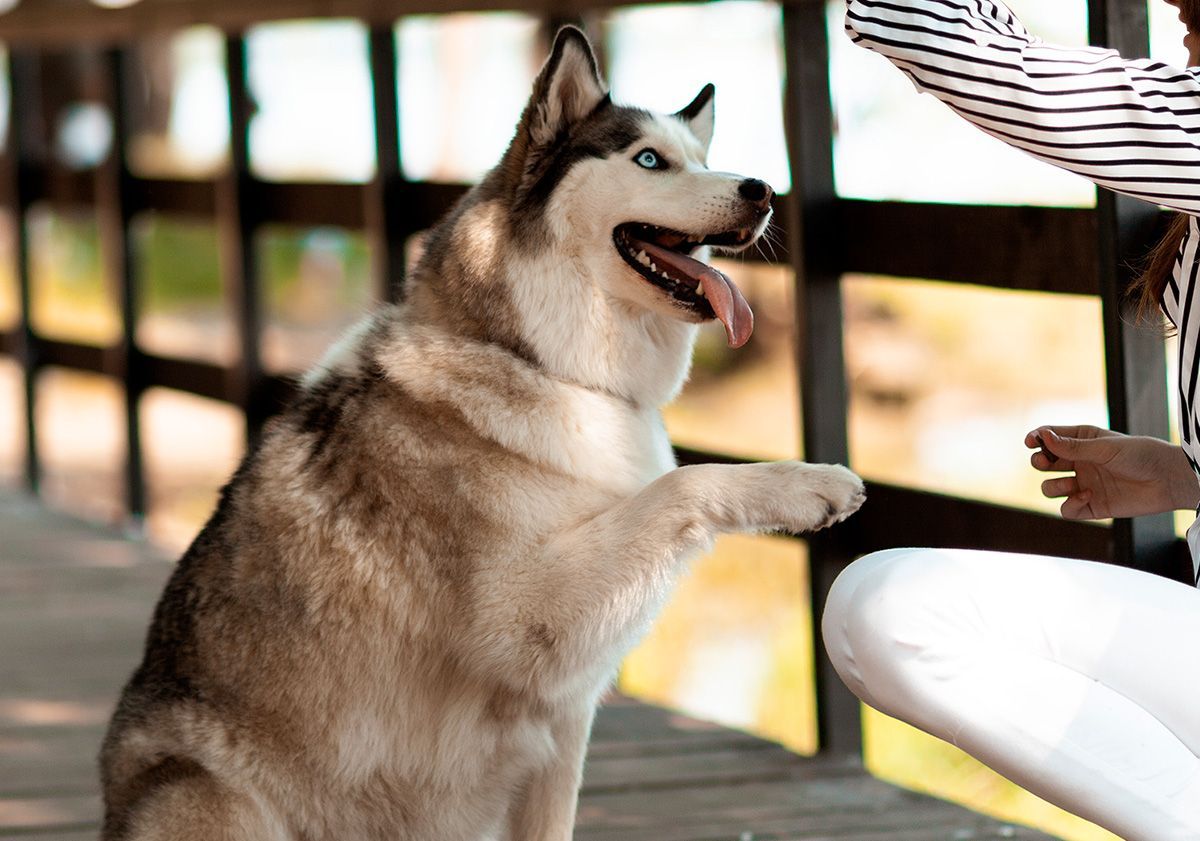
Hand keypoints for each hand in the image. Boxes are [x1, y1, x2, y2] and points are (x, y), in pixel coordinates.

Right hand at [1026, 425, 1199, 519]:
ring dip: (1053, 486)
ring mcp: (1083, 484)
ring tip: (1071, 484)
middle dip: (1039, 463)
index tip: (1031, 442)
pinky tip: (1086, 496)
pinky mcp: (1091, 506)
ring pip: (1050, 488)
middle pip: (1043, 463)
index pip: (1050, 438)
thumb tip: (1043, 436)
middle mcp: (1079, 463)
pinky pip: (1066, 509)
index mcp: (1082, 442)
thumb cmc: (1141, 455)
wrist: (1167, 480)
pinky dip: (1070, 504)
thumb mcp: (1104, 447)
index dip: (1036, 439)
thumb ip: (1073, 446)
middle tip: (1045, 463)